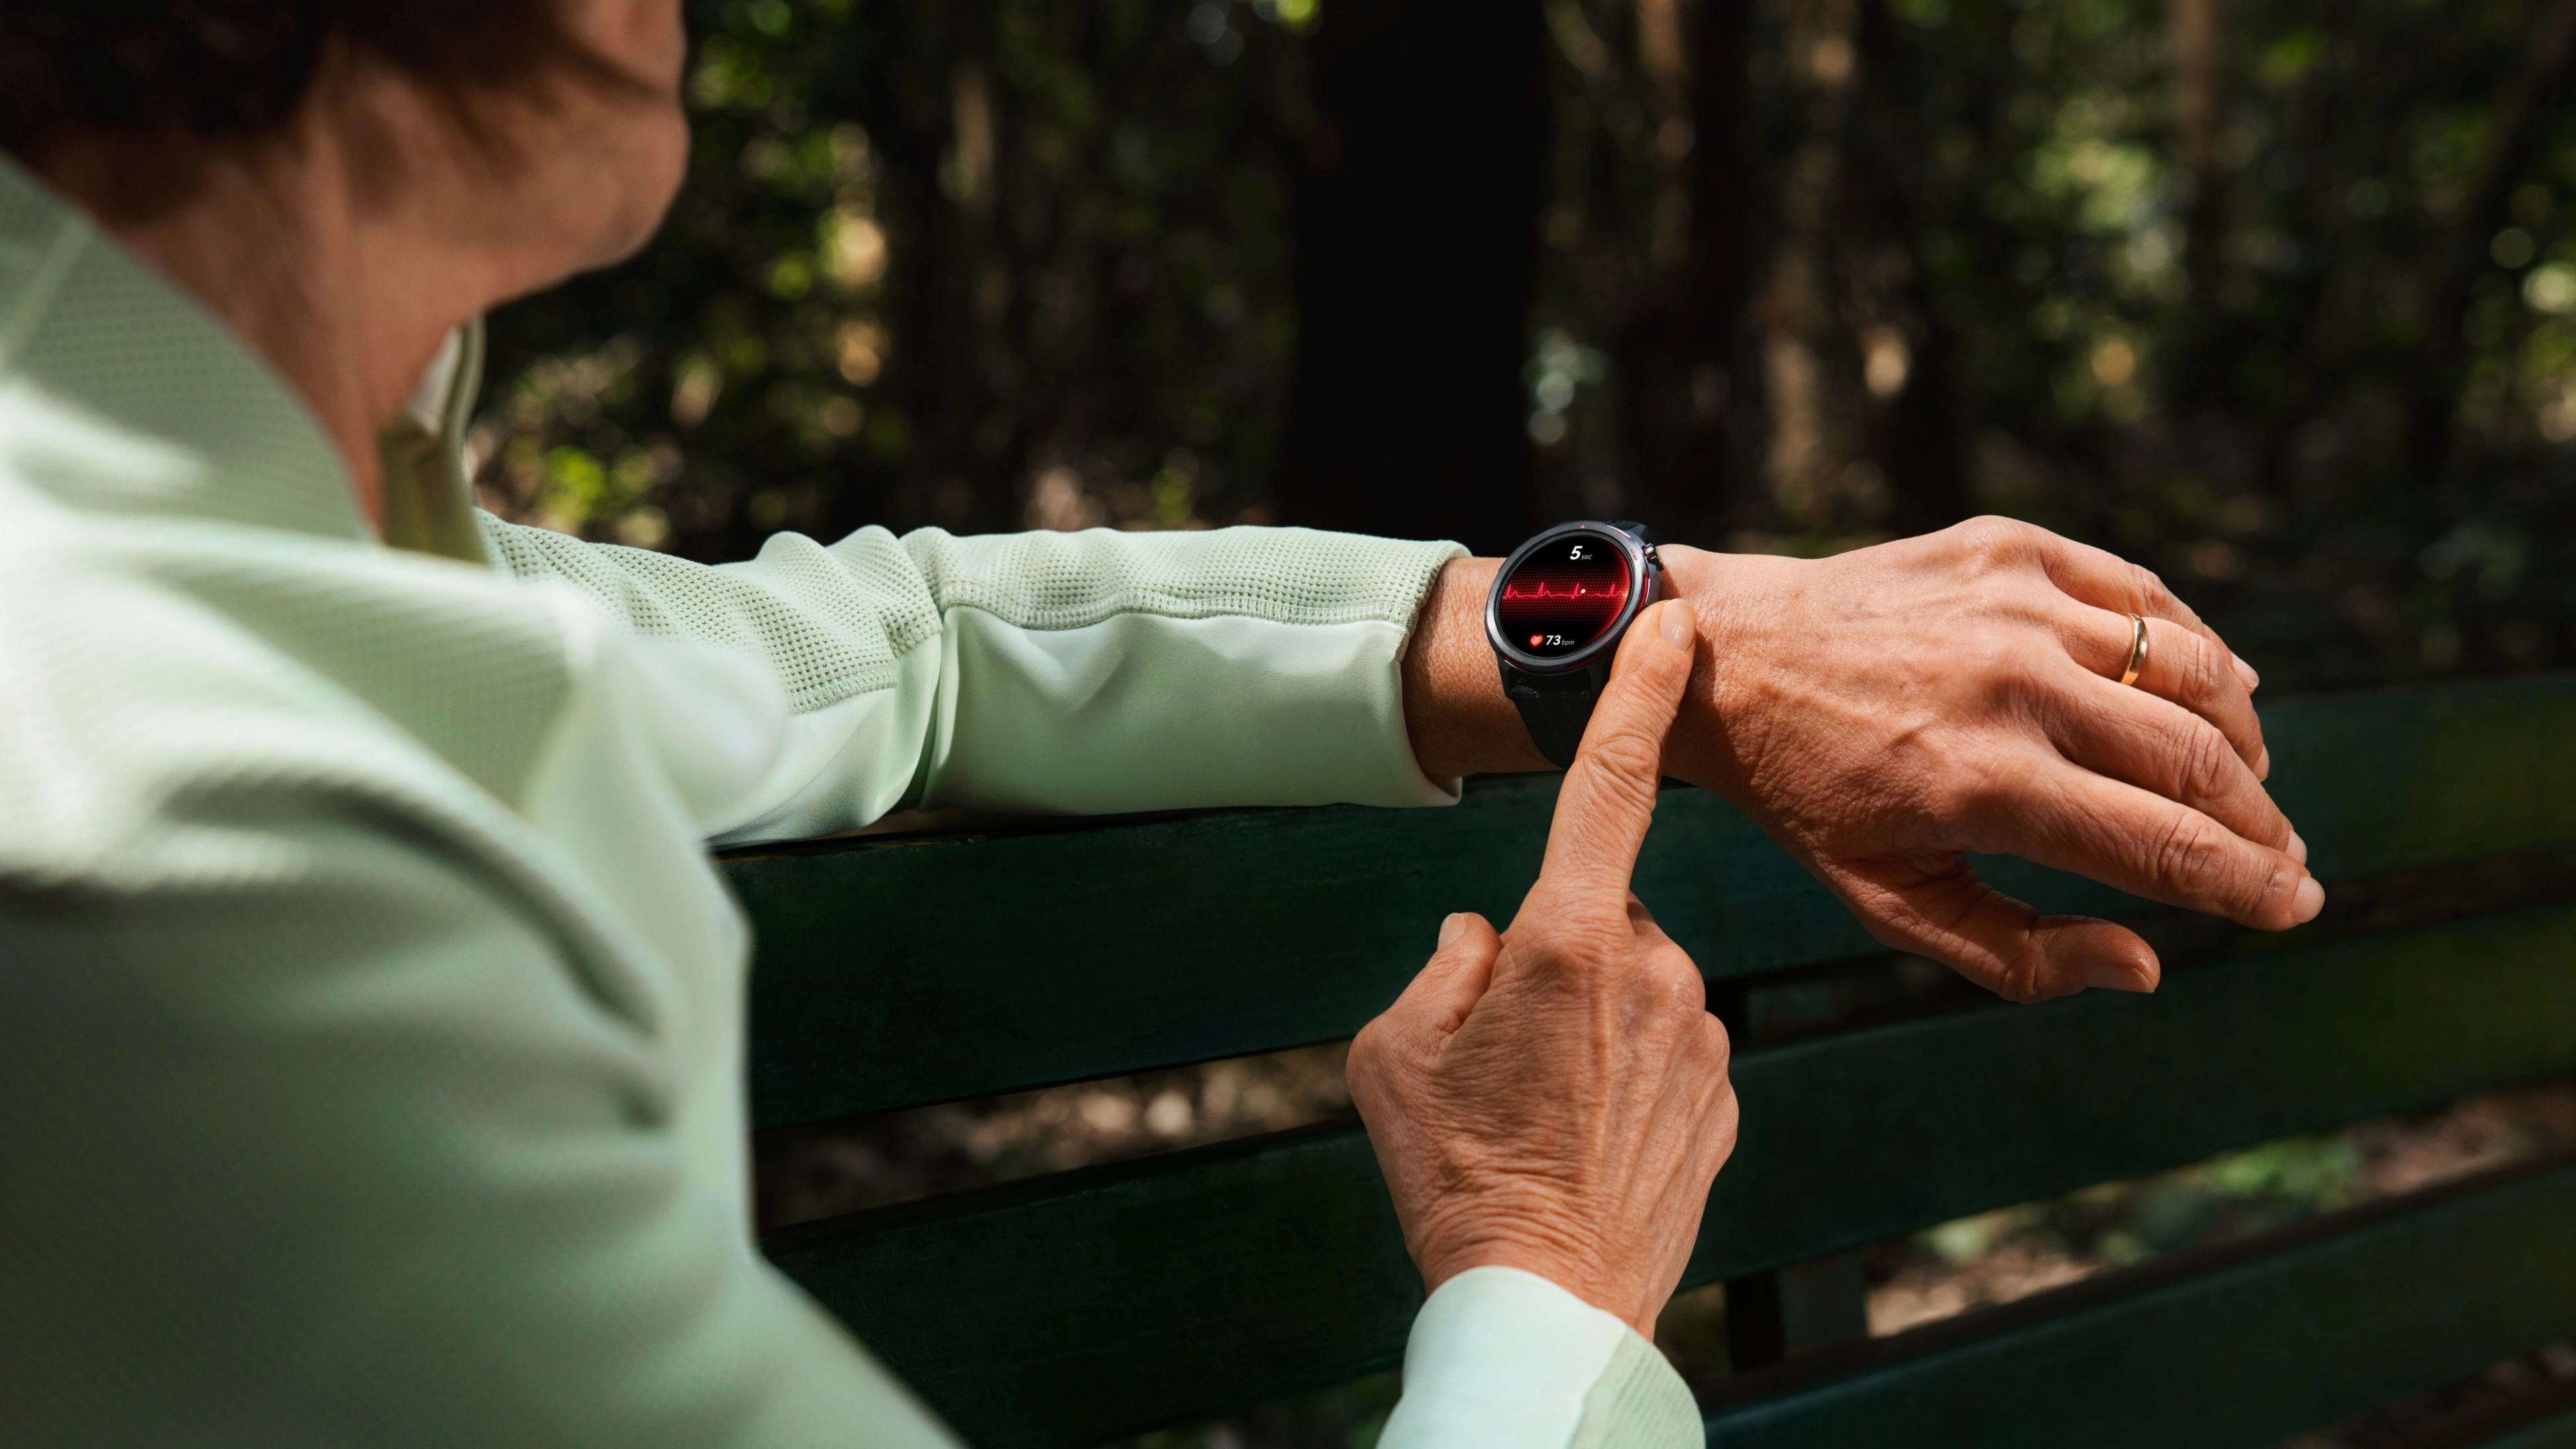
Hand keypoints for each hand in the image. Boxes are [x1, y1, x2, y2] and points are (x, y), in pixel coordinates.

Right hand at [1353, 600, 1738, 1337]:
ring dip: (1597, 1022)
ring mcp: (1699, 1038)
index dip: (1634, 694)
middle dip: (1559, 957)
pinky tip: (1590, 1140)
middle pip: (1602, 915)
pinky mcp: (1724, 1097)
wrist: (1546, 1305)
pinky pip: (1670, 1052)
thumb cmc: (1453, 1174)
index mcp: (1567, 941)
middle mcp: (1654, 972)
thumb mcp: (1392, 1055)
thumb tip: (1482, 940)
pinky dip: (1632, 1078)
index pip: (1609, 787)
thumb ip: (1439, 969)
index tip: (1668, 623)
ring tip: (1545, 1111)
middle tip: (1507, 1054)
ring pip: (1641, 986)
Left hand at [1402, 517, 2320, 1002]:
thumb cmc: (1806, 795)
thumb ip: (2020, 955)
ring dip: (2244, 736)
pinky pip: (2143, 596)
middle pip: (2201, 760)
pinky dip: (2195, 646)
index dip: (2252, 886)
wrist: (1719, 658)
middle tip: (2288, 859)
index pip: (2168, 846)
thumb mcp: (1888, 901)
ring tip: (2249, 785)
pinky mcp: (2009, 547)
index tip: (2298, 908)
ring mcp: (2013, 604)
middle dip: (2264, 822)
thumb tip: (2147, 968)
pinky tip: (2213, 689)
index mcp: (1982, 784)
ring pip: (2193, 669)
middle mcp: (2008, 685)